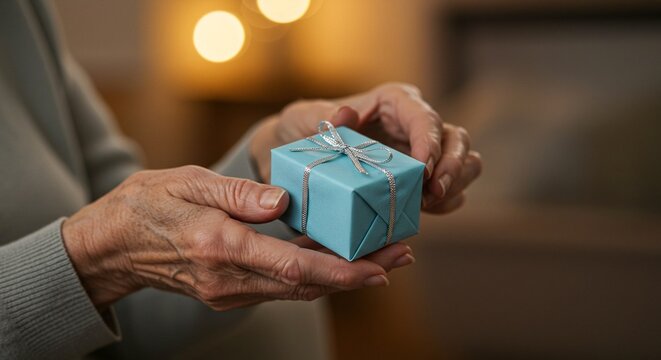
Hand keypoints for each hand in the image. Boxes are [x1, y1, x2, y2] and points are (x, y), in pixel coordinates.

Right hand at [62, 166, 413, 310]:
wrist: (112, 245)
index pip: (294, 268)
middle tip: (400, 258)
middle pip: (306, 286)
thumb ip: (237, 195)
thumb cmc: (148, 204)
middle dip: (358, 275)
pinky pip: (280, 287)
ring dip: (342, 277)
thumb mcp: (188, 183)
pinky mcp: (230, 291)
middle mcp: (229, 278)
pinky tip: (338, 260)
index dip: (342, 272)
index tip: (381, 267)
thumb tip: (283, 200)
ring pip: (297, 290)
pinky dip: (315, 277)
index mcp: (221, 247)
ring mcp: (229, 291)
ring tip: (382, 258)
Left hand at [251, 82, 481, 213]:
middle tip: (433, 194)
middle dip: (453, 166)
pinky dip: (446, 202)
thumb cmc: (301, 129)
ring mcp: (423, 152)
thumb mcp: (303, 118)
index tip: (424, 169)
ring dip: (455, 185)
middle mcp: (415, 124)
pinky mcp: (422, 180)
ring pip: (465, 163)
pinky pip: (452, 190)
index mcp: (393, 102)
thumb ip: (323, 117)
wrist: (297, 155)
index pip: (423, 117)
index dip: (430, 142)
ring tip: (427, 205)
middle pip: (456, 139)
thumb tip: (346, 116)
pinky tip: (423, 213)